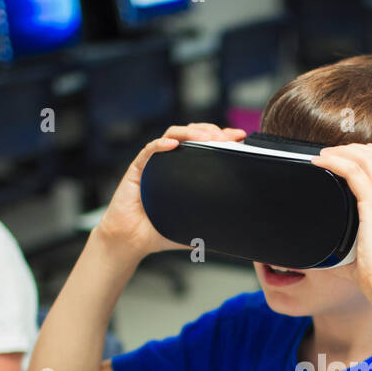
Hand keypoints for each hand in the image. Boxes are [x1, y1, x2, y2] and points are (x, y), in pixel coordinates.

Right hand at [95, 122, 245, 260]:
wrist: (132, 240)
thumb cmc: (158, 231)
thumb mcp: (193, 226)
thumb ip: (211, 225)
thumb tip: (235, 232)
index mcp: (184, 170)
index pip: (205, 145)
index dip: (222, 137)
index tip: (239, 137)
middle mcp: (170, 161)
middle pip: (191, 133)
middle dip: (209, 130)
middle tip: (225, 137)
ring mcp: (153, 162)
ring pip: (172, 135)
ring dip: (190, 132)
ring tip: (205, 138)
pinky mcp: (137, 168)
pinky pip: (149, 150)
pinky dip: (161, 145)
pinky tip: (173, 145)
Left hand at [310, 143, 371, 302]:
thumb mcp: (367, 248)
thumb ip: (348, 242)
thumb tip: (321, 251)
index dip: (371, 151)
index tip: (348, 154)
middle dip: (353, 148)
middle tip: (330, 152)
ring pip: (366, 158)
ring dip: (342, 151)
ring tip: (323, 155)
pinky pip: (354, 172)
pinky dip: (335, 162)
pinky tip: (320, 162)